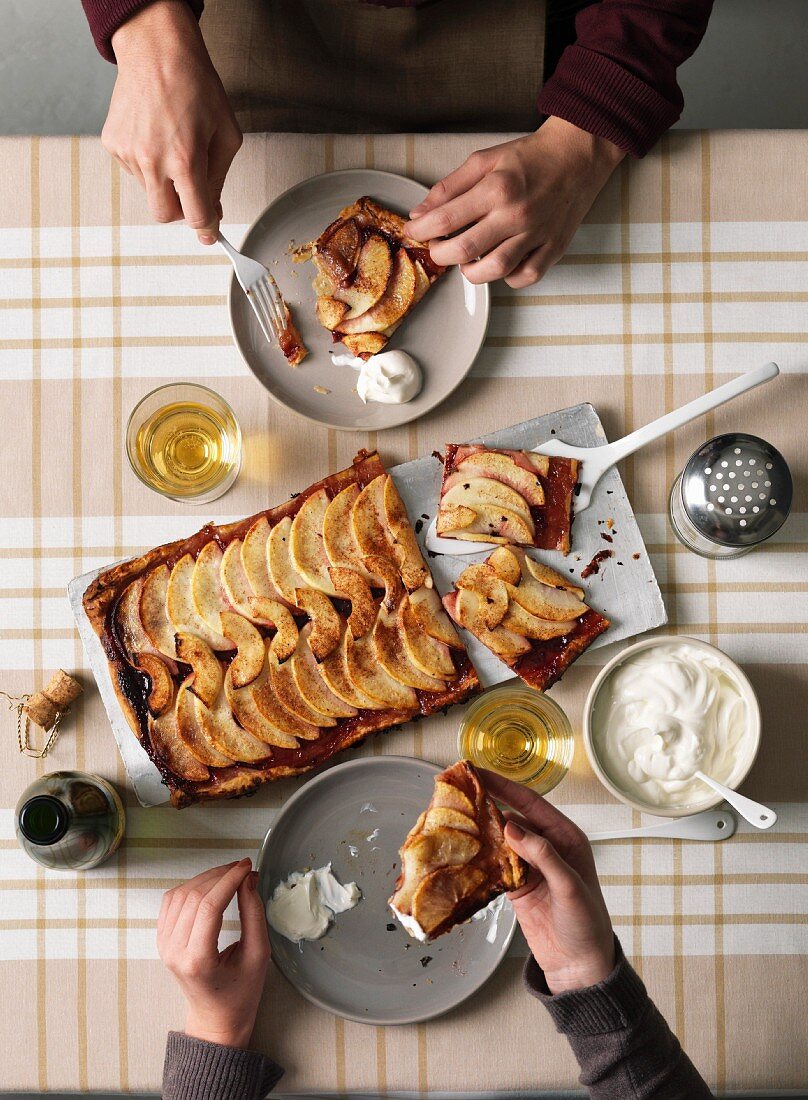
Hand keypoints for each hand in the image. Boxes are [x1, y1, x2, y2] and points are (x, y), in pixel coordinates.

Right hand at [103, 0, 241, 243]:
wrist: (157, 50)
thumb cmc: (195, 85)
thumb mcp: (226, 134)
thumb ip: (220, 178)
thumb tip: (213, 210)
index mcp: (186, 160)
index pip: (195, 216)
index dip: (207, 227)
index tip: (211, 232)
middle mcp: (153, 160)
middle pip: (165, 216)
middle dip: (181, 211)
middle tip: (192, 192)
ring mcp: (128, 153)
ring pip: (149, 193)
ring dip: (165, 183)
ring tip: (173, 146)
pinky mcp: (113, 143)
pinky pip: (133, 171)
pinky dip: (147, 164)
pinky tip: (155, 137)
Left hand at [157, 858, 269, 1047]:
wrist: (215, 1019)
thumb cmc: (241, 993)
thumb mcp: (258, 955)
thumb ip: (253, 914)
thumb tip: (248, 879)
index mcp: (198, 960)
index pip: (209, 906)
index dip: (229, 879)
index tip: (247, 867)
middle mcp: (174, 951)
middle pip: (194, 896)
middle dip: (220, 874)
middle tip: (244, 869)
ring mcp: (164, 945)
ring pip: (180, 894)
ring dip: (206, 877)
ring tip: (230, 874)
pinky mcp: (162, 940)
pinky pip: (171, 901)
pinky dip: (190, 887)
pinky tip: (209, 886)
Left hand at [404, 117, 624, 287]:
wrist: (578, 155)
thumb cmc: (531, 157)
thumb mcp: (484, 160)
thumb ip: (449, 187)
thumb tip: (421, 213)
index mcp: (496, 188)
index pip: (445, 219)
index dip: (422, 229)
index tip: (414, 230)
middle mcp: (516, 214)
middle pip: (464, 250)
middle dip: (440, 254)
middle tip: (438, 248)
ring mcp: (537, 234)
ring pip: (494, 270)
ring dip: (471, 271)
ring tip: (466, 260)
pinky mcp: (554, 247)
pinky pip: (525, 277)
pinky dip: (508, 277)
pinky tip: (500, 262)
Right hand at [481, 771, 614, 994]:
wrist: (580, 967)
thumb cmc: (586, 925)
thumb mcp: (569, 887)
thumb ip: (543, 856)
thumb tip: (512, 827)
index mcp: (565, 837)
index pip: (530, 803)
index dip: (504, 786)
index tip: (480, 774)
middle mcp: (546, 846)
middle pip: (511, 816)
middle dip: (486, 802)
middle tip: (459, 791)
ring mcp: (529, 866)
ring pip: (500, 838)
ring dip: (480, 828)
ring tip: (454, 816)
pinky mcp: (516, 885)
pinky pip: (494, 863)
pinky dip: (479, 856)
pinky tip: (463, 850)